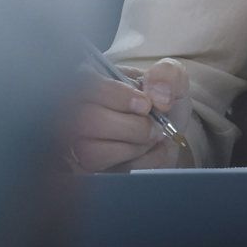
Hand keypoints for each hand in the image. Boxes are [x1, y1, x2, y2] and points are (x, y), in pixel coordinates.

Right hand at [64, 59, 191, 172]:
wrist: (168, 135)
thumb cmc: (161, 102)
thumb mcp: (171, 78)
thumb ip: (166, 74)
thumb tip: (157, 95)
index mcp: (91, 80)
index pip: (86, 85)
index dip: (118, 96)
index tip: (146, 105)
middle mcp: (76, 110)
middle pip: (87, 121)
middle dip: (133, 128)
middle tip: (155, 127)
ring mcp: (78, 142)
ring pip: (93, 151)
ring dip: (134, 147)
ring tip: (151, 139)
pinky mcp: (89, 168)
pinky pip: (107, 173)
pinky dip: (138, 164)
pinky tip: (147, 153)